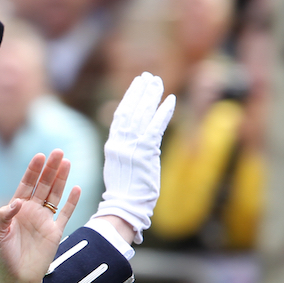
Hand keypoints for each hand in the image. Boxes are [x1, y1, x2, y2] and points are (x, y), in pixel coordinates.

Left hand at [0, 149, 79, 282]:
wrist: (17, 279)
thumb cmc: (4, 257)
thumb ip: (3, 215)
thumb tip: (17, 201)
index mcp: (16, 210)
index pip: (26, 185)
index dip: (32, 170)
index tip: (39, 156)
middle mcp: (32, 212)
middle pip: (43, 185)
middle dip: (49, 169)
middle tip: (57, 152)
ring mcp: (45, 221)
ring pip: (55, 195)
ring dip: (61, 179)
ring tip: (66, 162)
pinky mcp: (55, 232)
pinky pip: (65, 214)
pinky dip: (71, 201)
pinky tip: (76, 187)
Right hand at [95, 72, 176, 242]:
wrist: (124, 206)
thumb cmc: (125, 193)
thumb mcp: (121, 167)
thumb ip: (126, 151)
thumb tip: (131, 142)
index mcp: (112, 145)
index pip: (120, 115)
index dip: (128, 98)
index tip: (136, 85)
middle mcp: (120, 142)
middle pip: (130, 109)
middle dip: (139, 91)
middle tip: (148, 76)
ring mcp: (131, 146)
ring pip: (141, 114)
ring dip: (150, 96)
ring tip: (157, 81)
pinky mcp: (145, 151)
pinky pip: (156, 126)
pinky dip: (164, 112)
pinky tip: (170, 100)